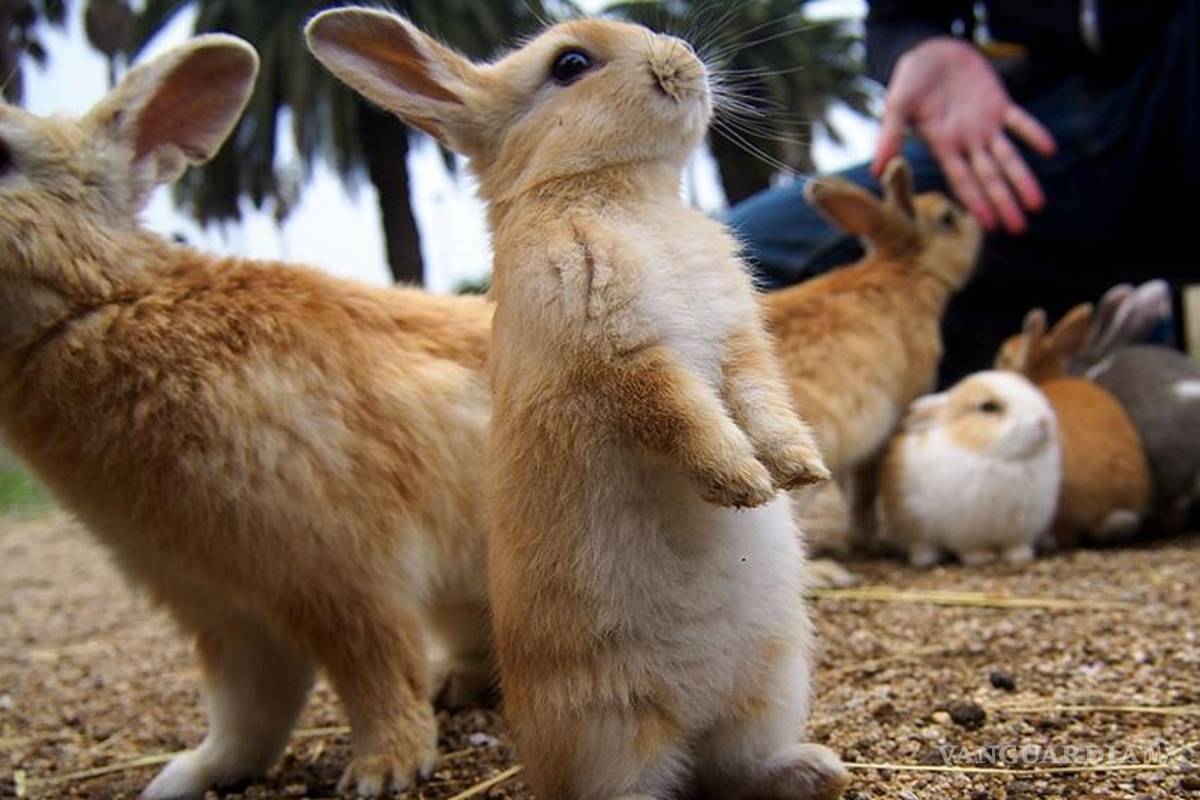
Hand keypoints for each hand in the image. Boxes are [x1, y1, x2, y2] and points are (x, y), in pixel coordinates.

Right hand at [871, 38, 1056, 233]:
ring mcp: (984, 124)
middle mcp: (966, 141)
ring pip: (1008, 157)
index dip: (977, 202)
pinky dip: (1033, 133)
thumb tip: (876, 172)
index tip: (989, 225)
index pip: (962, 180)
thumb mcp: (896, 107)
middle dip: (1004, 201)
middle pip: (989, 176)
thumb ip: (890, 137)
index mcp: (942, 146)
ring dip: (1023, 180)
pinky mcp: (999, 104)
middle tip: (1019, 228)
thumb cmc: (908, 81)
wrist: (930, 51)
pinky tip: (1049, 150)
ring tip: (1038, 204)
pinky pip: (1020, 121)